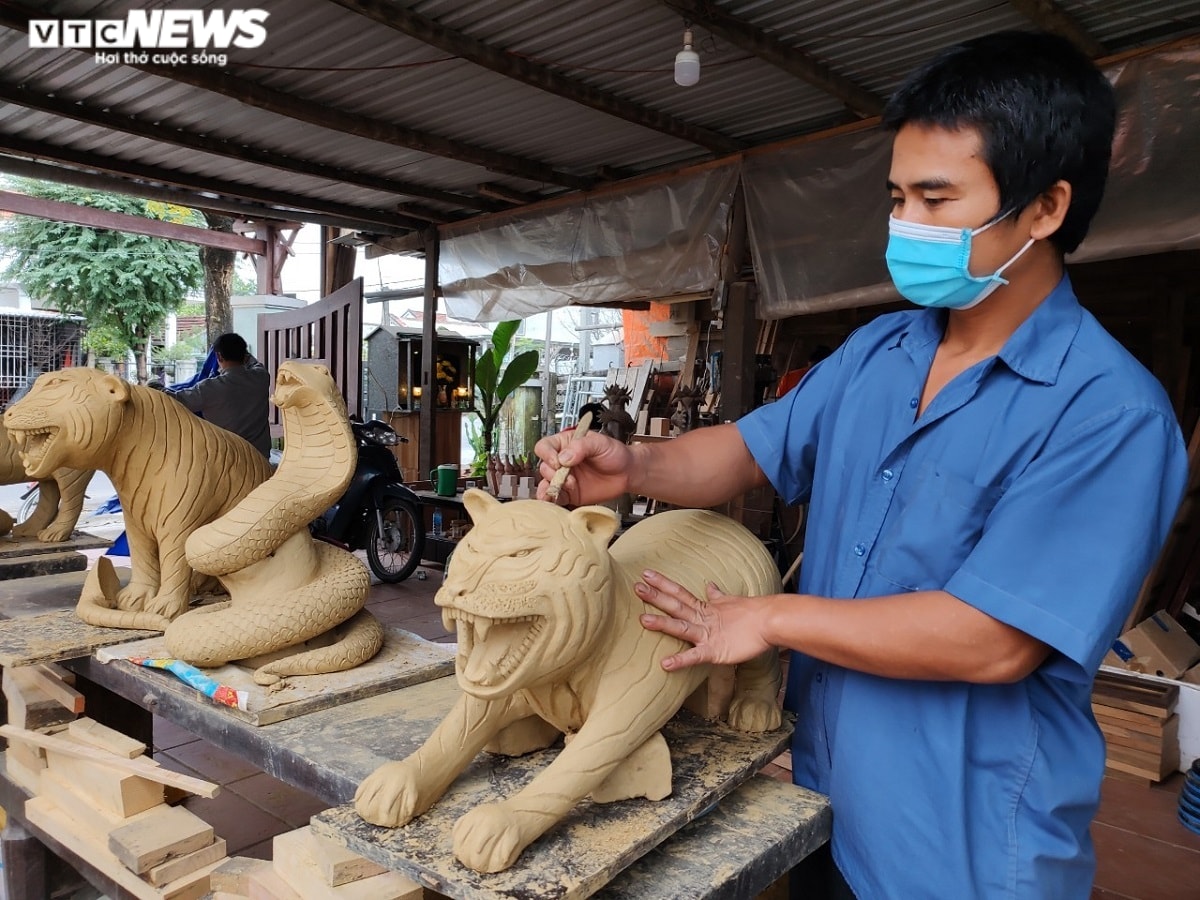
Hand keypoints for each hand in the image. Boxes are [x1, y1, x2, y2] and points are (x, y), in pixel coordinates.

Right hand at [534, 429, 634, 505]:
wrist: (628, 473)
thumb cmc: (616, 454)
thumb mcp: (600, 443)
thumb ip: (581, 446)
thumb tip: (564, 457)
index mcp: (566, 444)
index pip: (545, 447)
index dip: (547, 454)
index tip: (558, 462)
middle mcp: (562, 461)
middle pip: (544, 467)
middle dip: (553, 474)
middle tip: (569, 478)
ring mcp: (565, 478)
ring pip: (546, 484)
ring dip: (550, 488)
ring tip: (561, 489)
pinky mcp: (570, 493)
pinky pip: (556, 498)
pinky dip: (553, 500)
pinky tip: (556, 499)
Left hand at [635, 570, 772, 669]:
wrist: (770, 622)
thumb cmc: (752, 613)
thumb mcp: (730, 602)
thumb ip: (716, 596)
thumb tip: (709, 585)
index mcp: (706, 607)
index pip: (680, 593)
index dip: (663, 584)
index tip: (646, 575)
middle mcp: (703, 618)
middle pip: (676, 606)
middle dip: (656, 597)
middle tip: (636, 588)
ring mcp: (708, 634)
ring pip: (681, 627)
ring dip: (662, 624)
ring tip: (642, 620)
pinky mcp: (715, 651)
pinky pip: (695, 657)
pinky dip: (681, 660)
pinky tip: (665, 664)